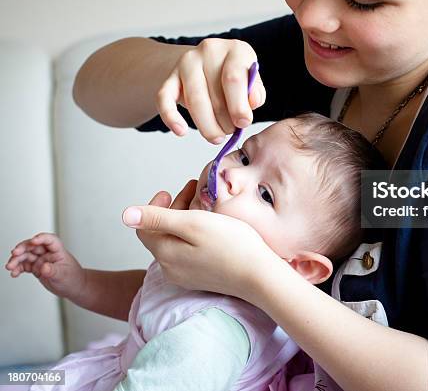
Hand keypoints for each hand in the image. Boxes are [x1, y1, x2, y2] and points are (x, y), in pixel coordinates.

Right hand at [5, 233, 85, 299]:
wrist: (72, 287)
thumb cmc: (72, 278)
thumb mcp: (63, 275)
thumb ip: (53, 271)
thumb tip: (44, 267)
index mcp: (58, 251)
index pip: (50, 240)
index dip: (41, 238)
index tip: (33, 241)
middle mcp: (48, 253)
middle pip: (34, 246)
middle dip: (23, 248)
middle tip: (14, 253)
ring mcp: (41, 260)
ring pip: (26, 255)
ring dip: (17, 259)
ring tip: (10, 266)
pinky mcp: (36, 267)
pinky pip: (24, 265)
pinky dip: (18, 268)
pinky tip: (14, 273)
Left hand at [122, 180, 280, 301]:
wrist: (260, 276)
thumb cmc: (231, 244)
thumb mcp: (193, 223)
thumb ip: (158, 218)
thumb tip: (125, 215)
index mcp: (165, 254)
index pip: (145, 228)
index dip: (154, 207)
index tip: (170, 191)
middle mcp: (171, 269)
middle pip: (161, 234)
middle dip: (172, 209)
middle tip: (192, 190)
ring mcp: (187, 276)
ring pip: (175, 243)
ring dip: (184, 220)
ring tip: (203, 203)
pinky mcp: (202, 278)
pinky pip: (188, 253)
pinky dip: (193, 235)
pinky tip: (210, 225)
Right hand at [157, 38, 265, 141]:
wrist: (207, 66)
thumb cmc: (233, 77)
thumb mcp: (251, 80)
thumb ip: (255, 92)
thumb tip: (252, 102)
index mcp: (236, 49)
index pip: (234, 79)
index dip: (239, 105)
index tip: (243, 123)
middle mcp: (210, 50)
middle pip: (214, 92)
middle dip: (224, 120)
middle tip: (230, 132)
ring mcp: (187, 62)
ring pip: (194, 99)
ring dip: (206, 125)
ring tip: (216, 137)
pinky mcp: (169, 76)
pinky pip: (164, 98)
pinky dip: (171, 117)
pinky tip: (180, 131)